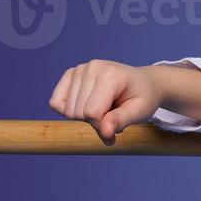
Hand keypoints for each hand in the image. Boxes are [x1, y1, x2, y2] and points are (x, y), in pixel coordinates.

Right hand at [48, 59, 164, 145]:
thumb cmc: (143, 97)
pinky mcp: (70, 74)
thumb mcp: (140, 112)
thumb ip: (121, 121)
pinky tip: (88, 105)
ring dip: (84, 117)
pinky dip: (69, 110)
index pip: (92, 113)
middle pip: (77, 112)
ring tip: (104, 108)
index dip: (102, 127)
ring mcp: (79, 69)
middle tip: (112, 115)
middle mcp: (91, 68)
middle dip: (94, 122)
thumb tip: (104, 132)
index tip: (116, 125)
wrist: (143, 82)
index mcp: (110, 75)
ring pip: (67, 110)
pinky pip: (56, 102)